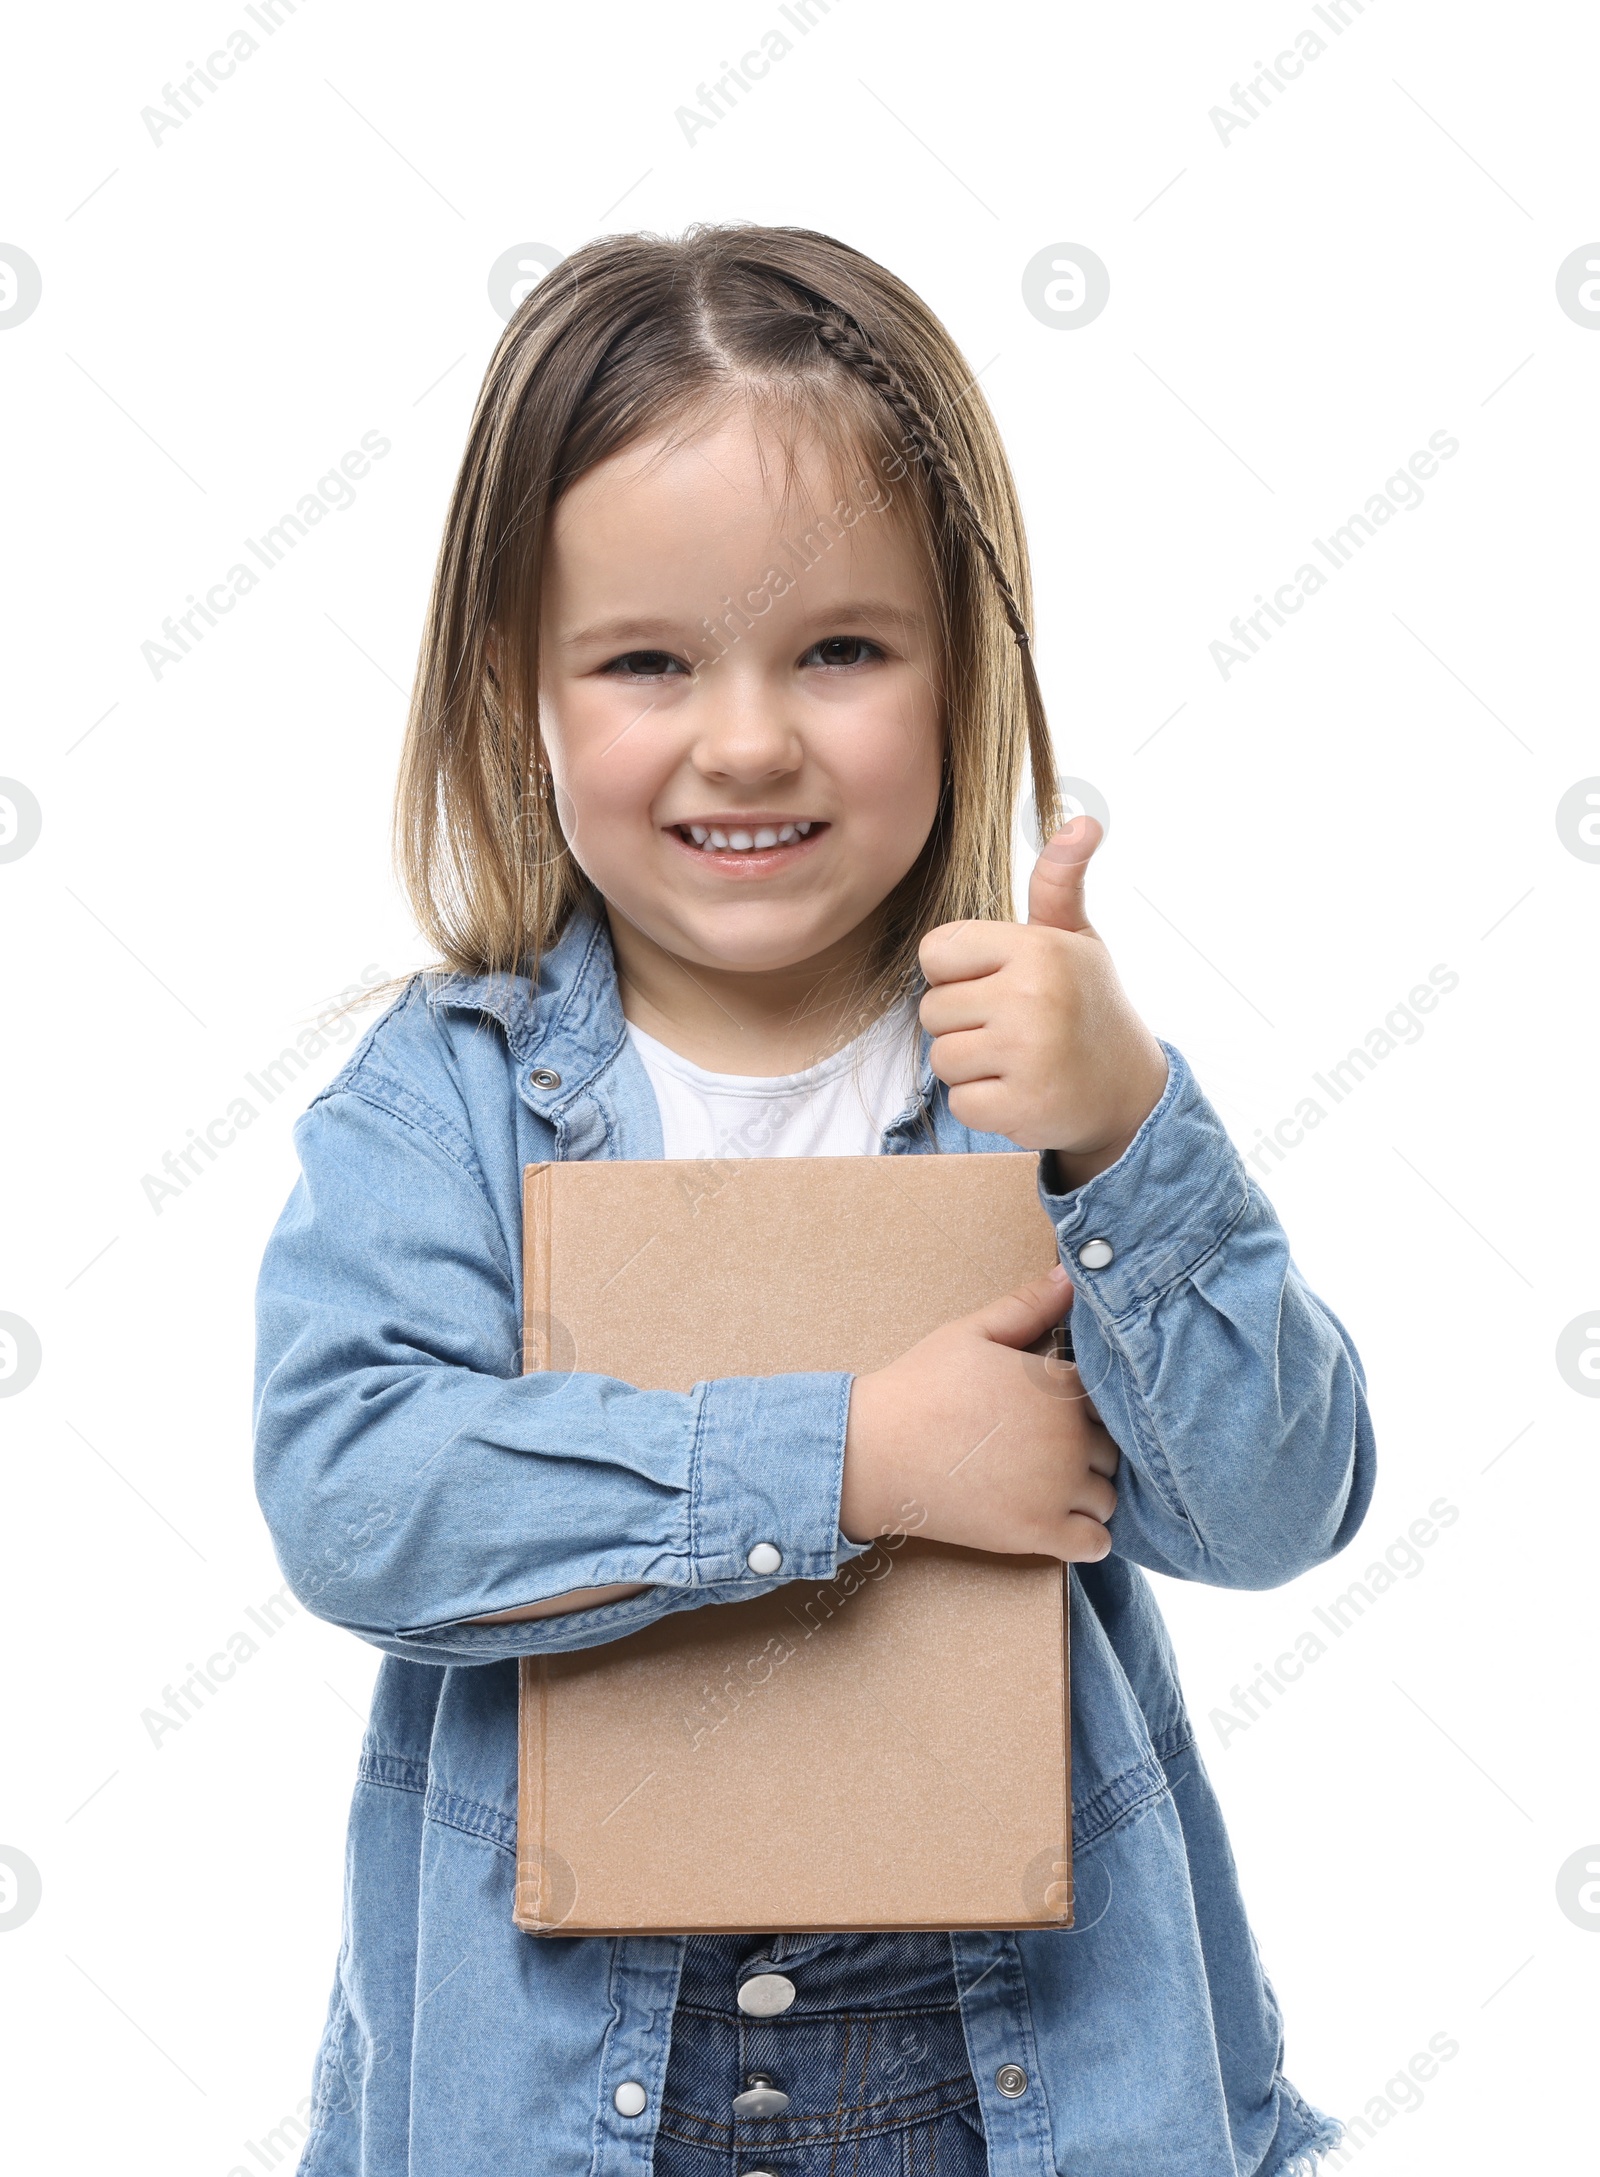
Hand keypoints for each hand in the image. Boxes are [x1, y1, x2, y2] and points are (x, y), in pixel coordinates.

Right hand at [839, 1266, 1119, 1561]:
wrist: (874, 1453)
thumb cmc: (919, 1388)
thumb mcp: (971, 1333)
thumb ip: (1028, 1305)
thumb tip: (1071, 1276)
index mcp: (1059, 1386)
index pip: (1110, 1398)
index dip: (1084, 1405)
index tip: (1056, 1412)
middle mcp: (1070, 1438)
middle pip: (1113, 1448)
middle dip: (1090, 1448)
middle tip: (1048, 1448)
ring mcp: (1057, 1489)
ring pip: (1109, 1496)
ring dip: (1090, 1492)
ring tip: (1053, 1484)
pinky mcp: (1038, 1533)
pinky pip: (1095, 1543)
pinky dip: (1089, 1537)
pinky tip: (1063, 1522)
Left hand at [918, 817, 1168, 1186]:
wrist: (1131, 1090)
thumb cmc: (1088, 1004)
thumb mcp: (1076, 938)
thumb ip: (1058, 882)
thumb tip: (1083, 821)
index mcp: (1037, 948)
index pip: (935, 953)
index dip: (957, 973)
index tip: (996, 984)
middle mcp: (1032, 995)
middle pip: (932, 1010)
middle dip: (963, 1024)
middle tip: (1013, 1028)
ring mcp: (1028, 1053)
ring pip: (942, 1058)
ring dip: (971, 1066)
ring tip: (1017, 1059)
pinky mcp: (1023, 1106)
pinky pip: (960, 1103)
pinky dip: (984, 1105)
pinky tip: (1022, 1091)